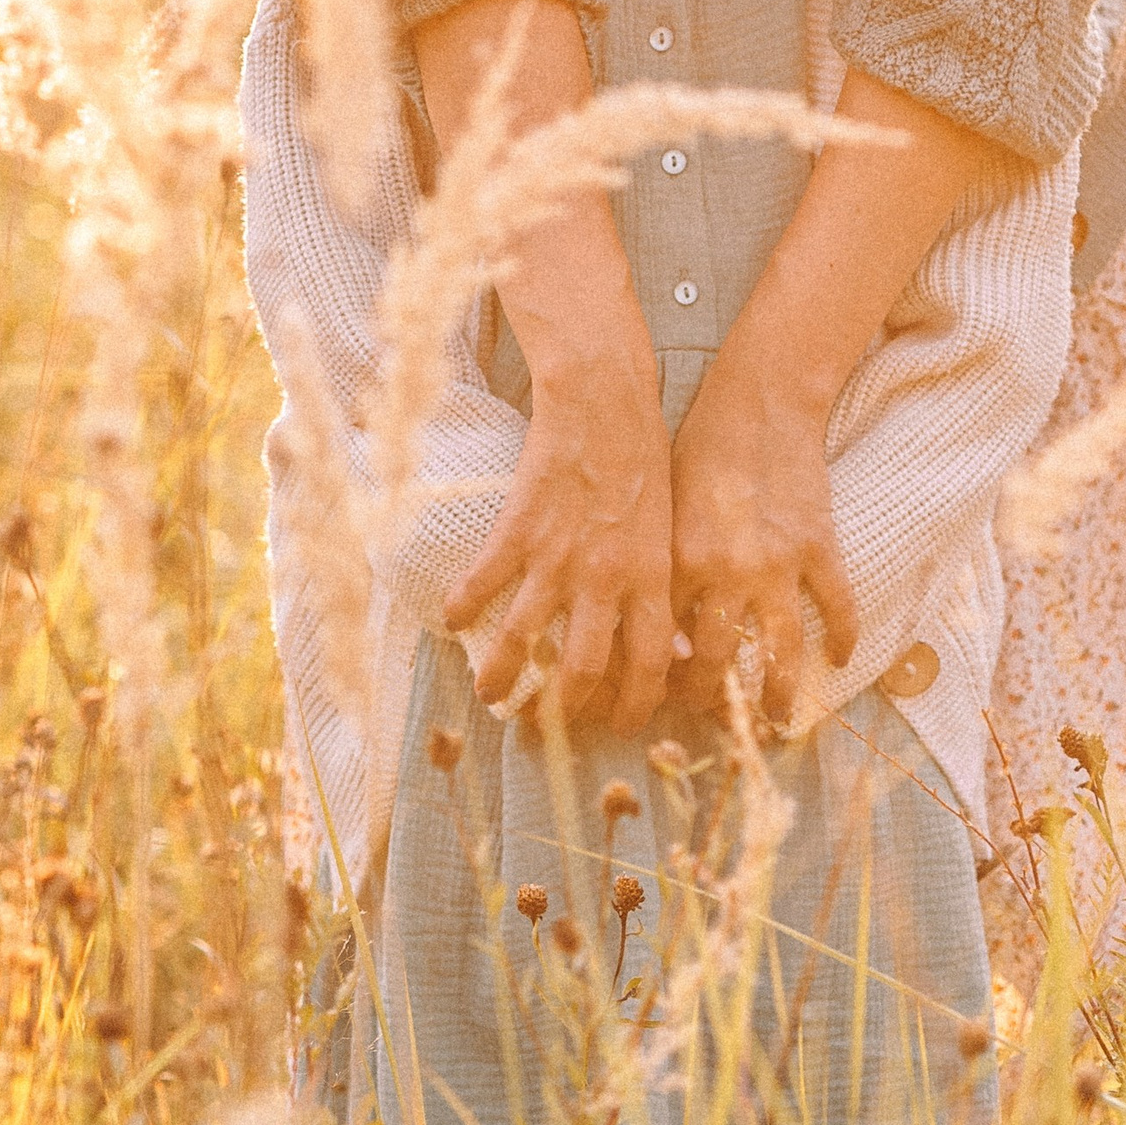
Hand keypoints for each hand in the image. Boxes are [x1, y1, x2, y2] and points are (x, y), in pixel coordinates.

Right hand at [444, 375, 676, 734]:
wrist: (605, 400)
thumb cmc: (646, 458)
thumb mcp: (671, 530)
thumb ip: (662, 589)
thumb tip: (673, 652)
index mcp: (651, 579)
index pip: (648, 666)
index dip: (635, 705)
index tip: (622, 724)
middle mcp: (604, 579)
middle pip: (581, 670)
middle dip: (562, 710)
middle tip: (547, 721)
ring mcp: (557, 557)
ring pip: (522, 640)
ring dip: (502, 677)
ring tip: (490, 696)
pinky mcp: (518, 530)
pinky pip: (482, 584)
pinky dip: (462, 608)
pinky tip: (452, 622)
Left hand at [667, 365, 857, 726]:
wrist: (761, 398)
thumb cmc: (701, 442)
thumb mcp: (665, 502)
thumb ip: (663, 560)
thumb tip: (655, 619)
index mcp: (679, 559)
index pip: (661, 640)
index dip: (652, 674)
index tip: (648, 693)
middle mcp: (727, 572)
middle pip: (714, 660)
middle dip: (705, 697)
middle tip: (702, 713)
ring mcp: (779, 564)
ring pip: (779, 653)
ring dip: (777, 694)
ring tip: (777, 720)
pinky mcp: (820, 548)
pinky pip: (837, 607)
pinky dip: (842, 636)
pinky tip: (840, 658)